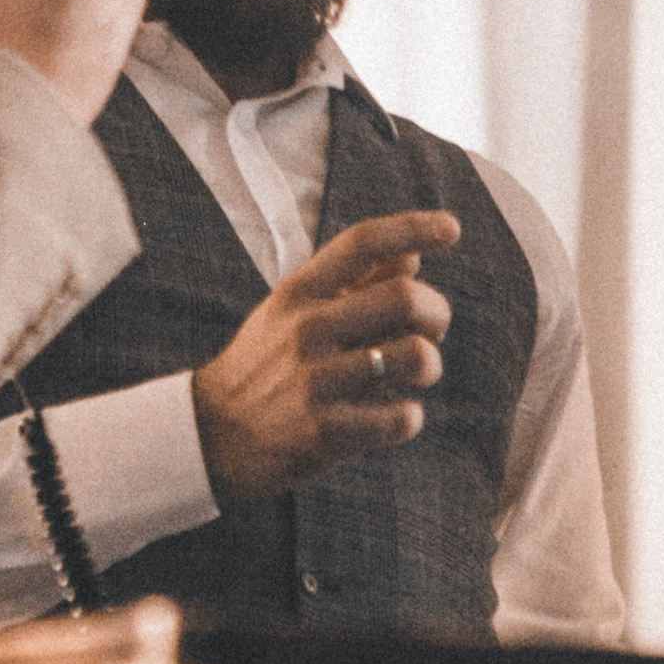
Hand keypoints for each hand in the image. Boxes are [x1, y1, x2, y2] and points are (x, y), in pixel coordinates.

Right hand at [191, 210, 461, 499]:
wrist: (211, 436)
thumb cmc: (264, 366)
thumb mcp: (292, 313)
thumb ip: (351, 284)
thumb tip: (412, 259)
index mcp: (297, 293)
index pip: (361, 242)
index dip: (412, 227)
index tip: (452, 228)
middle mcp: (306, 330)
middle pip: (405, 299)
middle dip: (437, 313)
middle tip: (432, 331)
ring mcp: (315, 382)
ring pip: (416, 356)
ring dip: (431, 366)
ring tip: (417, 375)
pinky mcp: (326, 433)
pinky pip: (403, 417)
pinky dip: (410, 417)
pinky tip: (392, 416)